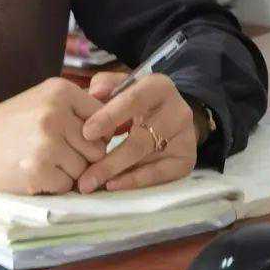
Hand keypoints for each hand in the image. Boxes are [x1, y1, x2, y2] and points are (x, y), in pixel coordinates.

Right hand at [0, 78, 107, 193]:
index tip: (78, 138)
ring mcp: (46, 143)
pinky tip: (36, 172)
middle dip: (83, 156)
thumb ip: (79, 107)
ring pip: (84, 169)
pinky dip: (54, 184)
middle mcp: (56, 114)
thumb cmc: (14, 121)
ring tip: (45, 161)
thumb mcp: (45, 99)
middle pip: (97, 149)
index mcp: (61, 92)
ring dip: (69, 172)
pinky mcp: (38, 170)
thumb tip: (119, 123)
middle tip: (58, 153)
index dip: (95, 134)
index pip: (104, 119)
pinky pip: (66, 185)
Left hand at [75, 71, 196, 192]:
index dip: (109, 117)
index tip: (86, 134)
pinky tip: (114, 185)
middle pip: (140, 140)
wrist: (171, 115)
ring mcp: (185, 138)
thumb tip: (92, 96)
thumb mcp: (122, 85)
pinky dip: (134, 182)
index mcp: (159, 87)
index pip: (133, 101)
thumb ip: (105, 85)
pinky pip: (158, 176)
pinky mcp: (186, 160)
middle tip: (84, 178)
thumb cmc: (136, 100)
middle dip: (109, 161)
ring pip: (147, 161)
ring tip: (92, 184)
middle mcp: (177, 112)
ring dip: (117, 175)